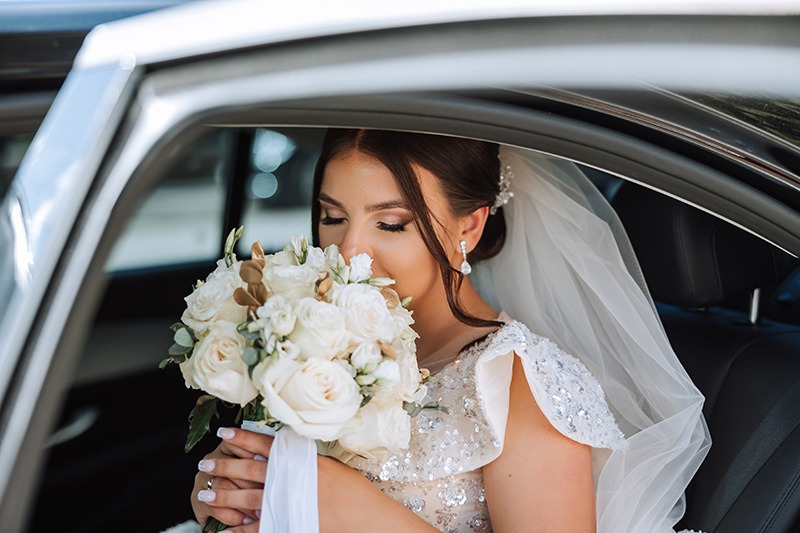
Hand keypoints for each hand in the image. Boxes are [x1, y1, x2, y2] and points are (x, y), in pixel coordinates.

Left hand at [195, 427, 436, 532]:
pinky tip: (225, 529)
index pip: (266, 445)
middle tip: (206, 463)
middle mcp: (292, 480)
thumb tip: (278, 451)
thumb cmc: (352, 489)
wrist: (366, 517)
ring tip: (205, 493)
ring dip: (224, 496)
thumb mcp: (328, 465)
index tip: (224, 432)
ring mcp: (288, 504)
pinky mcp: (290, 525)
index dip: (243, 437)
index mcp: (300, 461)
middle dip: (225, 467)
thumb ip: (302, 460)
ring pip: (248, 498)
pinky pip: (259, 529)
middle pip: (250, 470)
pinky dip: (240, 530)